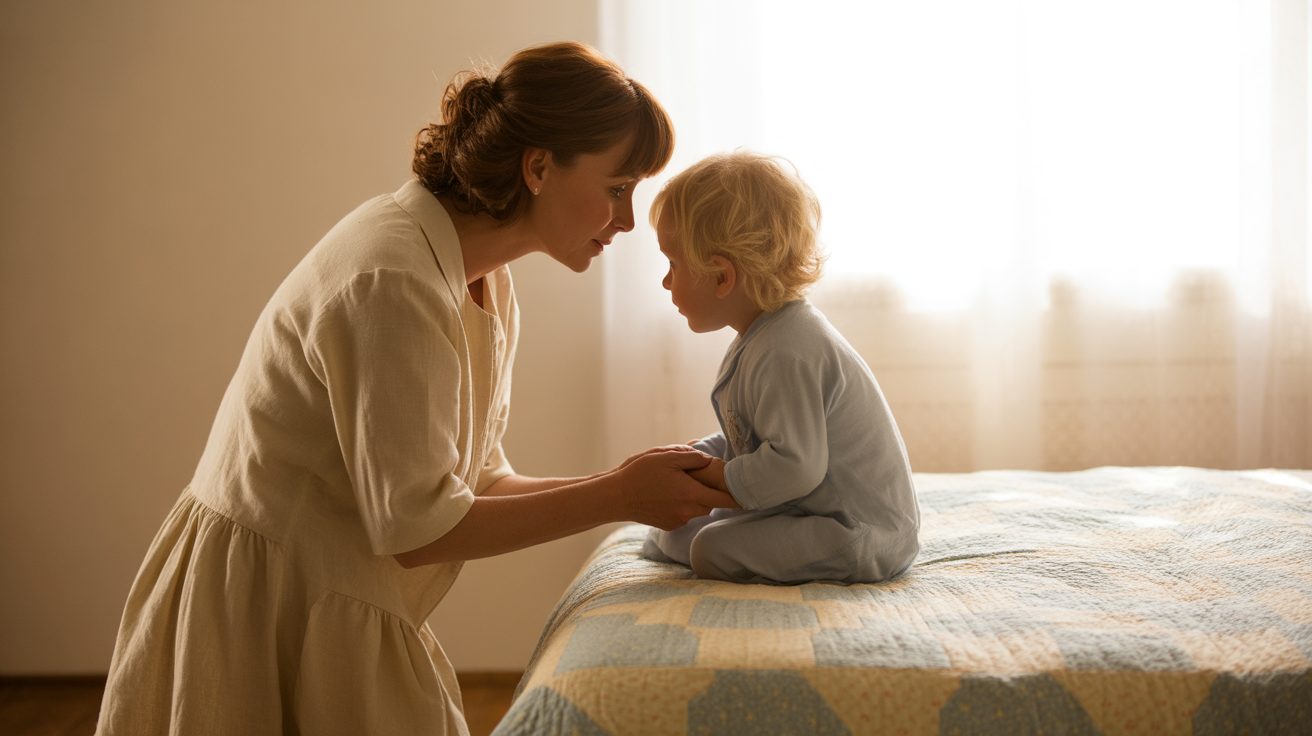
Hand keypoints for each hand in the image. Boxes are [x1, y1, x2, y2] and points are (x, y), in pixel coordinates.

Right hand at [616, 446, 737, 529]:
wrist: (615, 497)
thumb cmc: (640, 473)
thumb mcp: (666, 456)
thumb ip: (692, 457)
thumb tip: (709, 460)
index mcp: (691, 494)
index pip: (727, 499)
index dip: (740, 496)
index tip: (750, 493)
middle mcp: (688, 512)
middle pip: (711, 503)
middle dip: (710, 491)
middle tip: (700, 475)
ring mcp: (678, 520)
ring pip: (697, 508)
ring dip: (694, 497)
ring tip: (677, 482)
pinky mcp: (668, 525)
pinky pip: (684, 514)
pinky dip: (681, 504)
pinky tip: (666, 493)